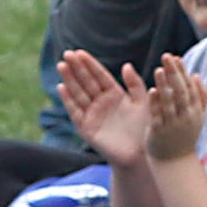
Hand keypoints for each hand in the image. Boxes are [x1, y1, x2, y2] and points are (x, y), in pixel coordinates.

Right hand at [56, 50, 156, 166]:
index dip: (90, 64)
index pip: (100, 75)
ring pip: (79, 93)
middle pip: (86, 82)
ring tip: (61, 65)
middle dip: (77, 68)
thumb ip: (135, 85)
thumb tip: (126, 65)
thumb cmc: (144, 129)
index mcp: (114, 94)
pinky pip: (75, 112)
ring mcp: (92, 115)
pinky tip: (62, 87)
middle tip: (67, 54)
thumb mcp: (143, 103)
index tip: (80, 52)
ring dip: (69, 80)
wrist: (140, 155)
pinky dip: (68, 100)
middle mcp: (101, 103)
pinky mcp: (86, 128)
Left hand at [145, 52, 204, 161]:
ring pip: (170, 102)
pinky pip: (158, 115)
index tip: (175, 57)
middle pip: (181, 92)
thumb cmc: (184, 136)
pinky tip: (152, 91)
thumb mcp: (197, 117)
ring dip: (165, 85)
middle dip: (174, 73)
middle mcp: (186, 117)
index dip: (182, 71)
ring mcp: (173, 125)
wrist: (175, 162)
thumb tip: (196, 75)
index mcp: (195, 111)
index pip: (189, 87)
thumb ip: (199, 97)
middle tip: (166, 56)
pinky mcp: (160, 132)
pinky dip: (156, 103)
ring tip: (159, 69)